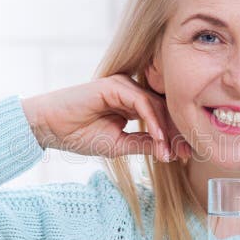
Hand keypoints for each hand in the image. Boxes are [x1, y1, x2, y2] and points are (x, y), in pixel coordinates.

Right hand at [20, 74, 191, 161]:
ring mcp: (123, 86)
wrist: (51, 128)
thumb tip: (170, 152)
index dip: (173, 136)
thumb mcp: (119, 145)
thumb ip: (144, 144)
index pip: (159, 117)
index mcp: (130, 104)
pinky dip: (152, 121)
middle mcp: (129, 92)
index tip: (186, 155)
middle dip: (176, 133)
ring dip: (165, 130)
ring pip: (155, 105)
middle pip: (162, 109)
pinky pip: (142, 102)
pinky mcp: (115, 84)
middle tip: (188, 152)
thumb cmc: (80, 136)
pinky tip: (159, 137)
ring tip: (172, 151)